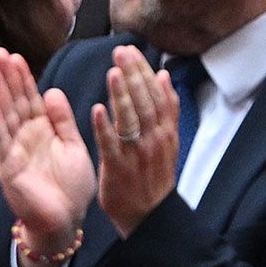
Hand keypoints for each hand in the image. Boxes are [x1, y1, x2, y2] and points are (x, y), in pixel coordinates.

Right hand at [0, 48, 94, 266]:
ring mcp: (14, 151)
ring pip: (6, 116)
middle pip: (15, 101)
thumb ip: (63, 121)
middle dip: (6, 77)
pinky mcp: (9, 167)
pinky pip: (1, 141)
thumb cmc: (71, 187)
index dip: (23, 77)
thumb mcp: (73, 146)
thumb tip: (53, 90)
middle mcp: (26, 137)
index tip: (16, 56)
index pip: (31, 98)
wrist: (65, 221)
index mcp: (43, 131)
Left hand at [92, 47, 180, 236]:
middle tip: (120, 51)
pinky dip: (105, 128)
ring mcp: (137, 154)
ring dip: (122, 95)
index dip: (144, 71)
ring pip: (131, 120)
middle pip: (145, 102)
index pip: (156, 94)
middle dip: (133, 75)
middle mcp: (154, 139)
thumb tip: (164, 76)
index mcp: (165, 131)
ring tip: (113, 72)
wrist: (149, 215)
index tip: (131, 50)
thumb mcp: (167, 140)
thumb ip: (166, 109)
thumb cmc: (152, 175)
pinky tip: (98, 110)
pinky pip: (111, 146)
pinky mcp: (118, 168)